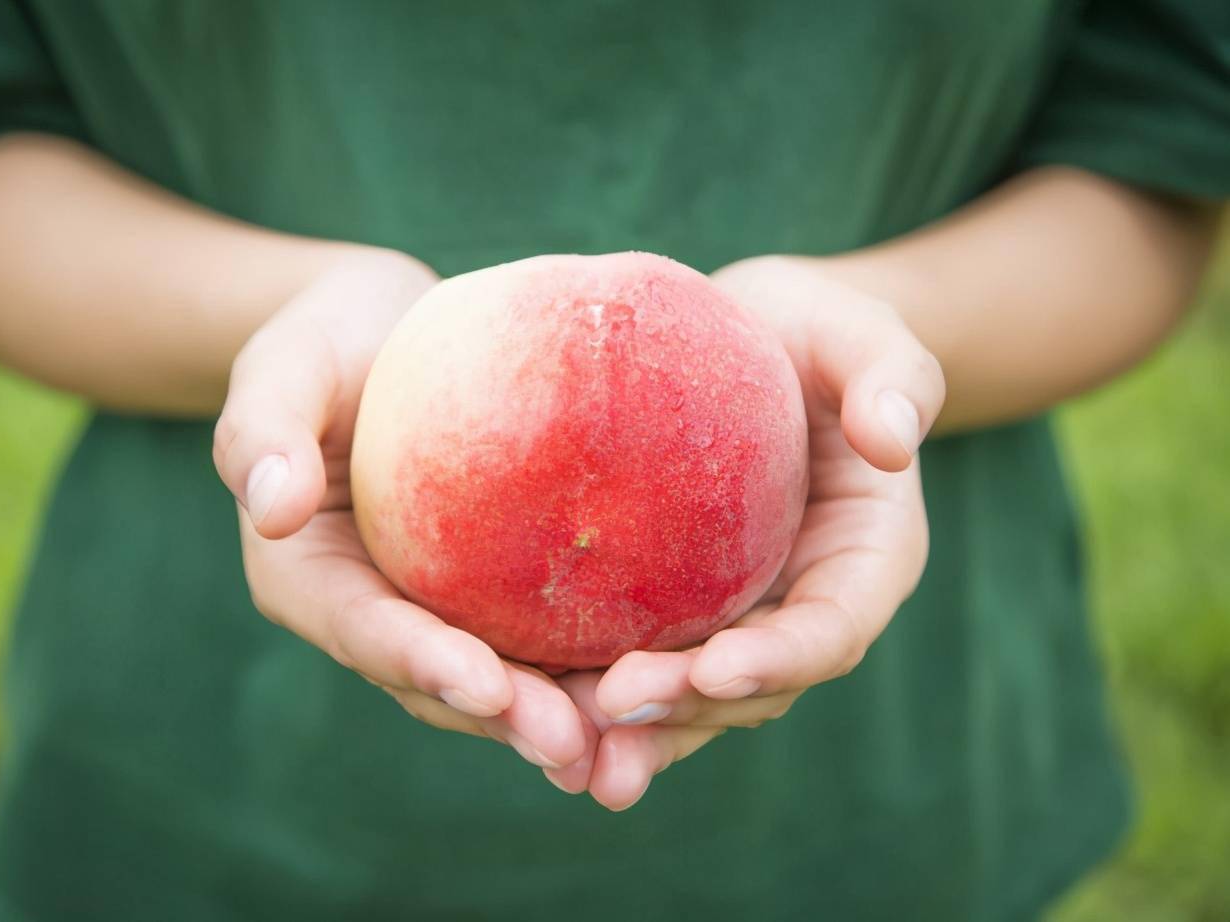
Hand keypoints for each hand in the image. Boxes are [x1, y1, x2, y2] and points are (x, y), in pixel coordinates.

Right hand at [212, 249, 595, 786]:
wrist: (388, 328)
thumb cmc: (327, 337)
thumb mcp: (285, 363)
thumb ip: (262, 430)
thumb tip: (271, 506)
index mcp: (311, 579)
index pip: (367, 632)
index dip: (425, 665)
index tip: (488, 685)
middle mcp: (377, 613)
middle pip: (440, 681)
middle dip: (506, 720)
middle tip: (575, 746)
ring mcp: (440, 609)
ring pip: (503, 678)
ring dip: (560, 717)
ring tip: (627, 744)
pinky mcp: (497, 590)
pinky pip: (548, 633)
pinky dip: (596, 662)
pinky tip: (663, 678)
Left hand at [573, 255, 945, 809]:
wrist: (747, 339)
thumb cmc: (812, 330)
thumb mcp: (857, 330)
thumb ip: (894, 374)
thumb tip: (895, 439)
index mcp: (863, 559)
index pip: (831, 629)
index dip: (779, 659)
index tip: (715, 669)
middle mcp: (799, 606)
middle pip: (752, 686)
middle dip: (688, 710)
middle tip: (610, 710)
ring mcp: (734, 615)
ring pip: (691, 697)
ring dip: (634, 733)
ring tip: (567, 759)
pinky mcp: (672, 607)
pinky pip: (636, 659)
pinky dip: (590, 697)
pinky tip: (529, 715)